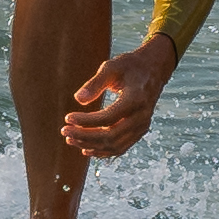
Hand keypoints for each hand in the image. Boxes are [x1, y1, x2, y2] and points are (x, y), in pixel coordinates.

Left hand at [57, 45, 173, 164]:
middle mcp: (141, 116)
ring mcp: (142, 126)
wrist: (153, 69)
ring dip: (91, 145)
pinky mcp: (140, 131)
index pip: (108, 118)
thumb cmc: (129, 66)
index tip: (68, 117)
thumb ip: (95, 83)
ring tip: (70, 139)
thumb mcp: (112, 66)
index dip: (86, 121)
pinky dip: (103, 152)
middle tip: (64, 130)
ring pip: (115, 145)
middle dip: (85, 135)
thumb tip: (78, 99)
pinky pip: (120, 147)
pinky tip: (85, 149)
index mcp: (136, 99)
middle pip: (111, 135)